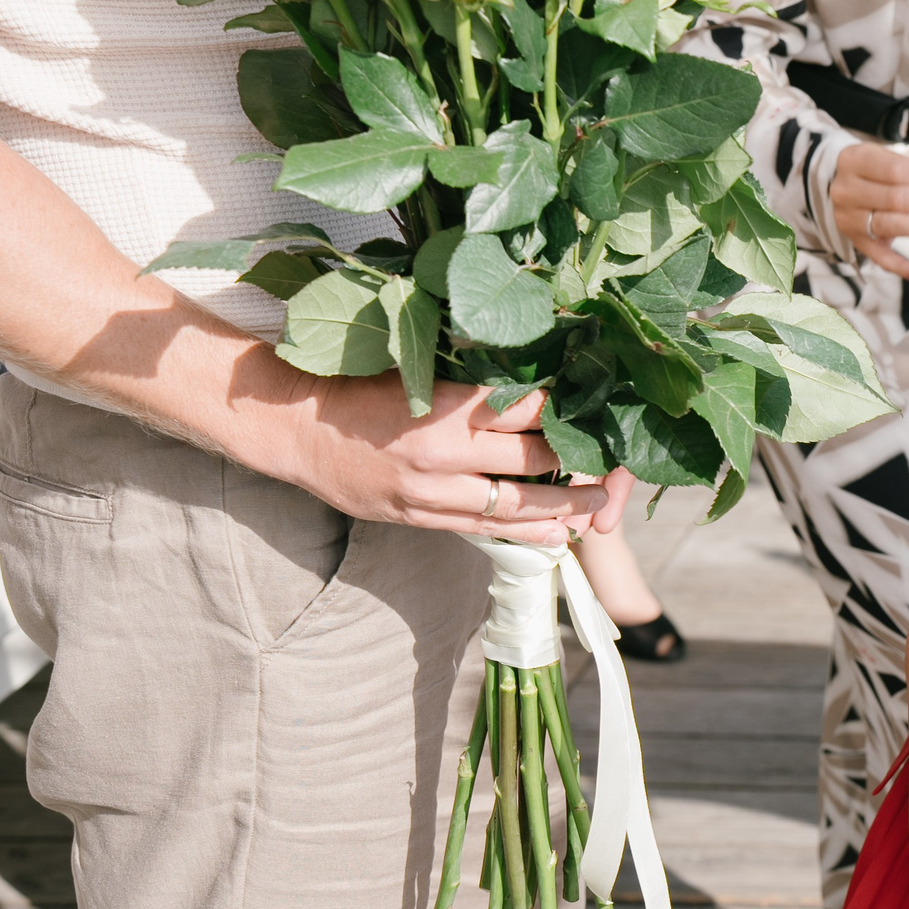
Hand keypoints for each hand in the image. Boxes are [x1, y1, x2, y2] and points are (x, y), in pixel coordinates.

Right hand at [257, 376, 616, 546]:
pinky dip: (528, 532)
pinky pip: (486, 529)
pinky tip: (560, 534)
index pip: (529, 408)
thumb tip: (537, 390)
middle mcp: (443, 451)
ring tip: (599, 505)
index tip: (597, 410)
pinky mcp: (420, 517)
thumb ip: (472, 388)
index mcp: (445, 405)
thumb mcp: (417, 374)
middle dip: (577, 459)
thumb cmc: (360, 389)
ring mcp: (432, 491)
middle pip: (534, 457)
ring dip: (565, 506)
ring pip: (518, 504)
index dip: (569, 411)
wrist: (296, 426)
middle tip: (612, 458)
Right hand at [829, 141, 908, 282]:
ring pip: (889, 224)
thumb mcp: (882, 157)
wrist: (830, 185)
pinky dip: (900, 267)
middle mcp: (848, 191)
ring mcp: (850, 219)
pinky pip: (879, 257)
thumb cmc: (870, 169)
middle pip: (897, 197)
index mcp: (854, 161)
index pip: (896, 170)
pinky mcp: (856, 241)